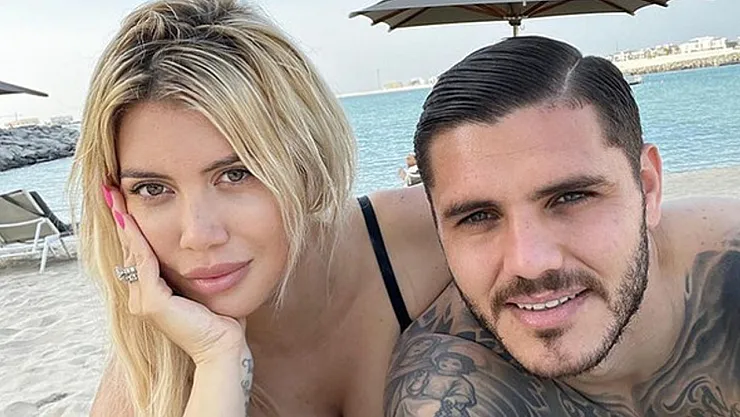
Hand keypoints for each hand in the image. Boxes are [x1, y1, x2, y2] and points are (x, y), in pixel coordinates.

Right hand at [104, 185, 247, 364]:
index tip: (123, 198)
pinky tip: (133, 222)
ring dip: (124, 224)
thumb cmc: (220, 319)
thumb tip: (204, 247)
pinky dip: (139, 241)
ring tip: (115, 198)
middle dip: (120, 218)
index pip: (137, 252)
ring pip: (132, 253)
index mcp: (151, 293)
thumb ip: (195, 269)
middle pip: (128, 249)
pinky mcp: (152, 304)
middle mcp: (140, 297)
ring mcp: (142, 301)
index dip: (130, 225)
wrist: (224, 347)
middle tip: (110, 189)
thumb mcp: (204, 286)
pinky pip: (144, 265)